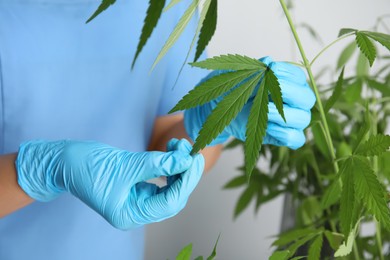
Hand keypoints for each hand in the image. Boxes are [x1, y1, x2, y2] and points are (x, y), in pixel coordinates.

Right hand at [16, 138, 203, 229]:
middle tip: (189, 150)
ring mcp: (136, 201)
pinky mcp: (136, 189)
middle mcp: (135, 212)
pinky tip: (170, 152)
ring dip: (177, 167)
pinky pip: (160, 181)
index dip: (186, 180)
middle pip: (172, 197)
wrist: (66, 161)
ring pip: (168, 189)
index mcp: (130, 215)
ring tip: (178, 145)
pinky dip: (167, 166)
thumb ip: (157, 163)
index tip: (194, 159)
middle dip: (184, 173)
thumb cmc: (88, 165)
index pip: (170, 203)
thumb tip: (186, 159)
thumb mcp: (125, 165)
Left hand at [184, 56, 315, 148]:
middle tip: (269, 91)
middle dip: (290, 93)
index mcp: (287, 81)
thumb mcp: (236, 75)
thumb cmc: (230, 89)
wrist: (218, 109)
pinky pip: (296, 139)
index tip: (272, 69)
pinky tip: (269, 128)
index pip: (298, 76)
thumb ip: (252, 68)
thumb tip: (267, 61)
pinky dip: (286, 134)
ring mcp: (290, 119)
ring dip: (285, 115)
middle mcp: (293, 100)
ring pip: (303, 119)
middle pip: (307, 99)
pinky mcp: (282, 135)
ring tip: (266, 111)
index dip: (288, 73)